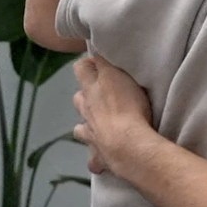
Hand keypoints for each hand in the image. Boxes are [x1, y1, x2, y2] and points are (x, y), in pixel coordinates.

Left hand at [71, 57, 155, 175]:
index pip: (81, 68)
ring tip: (100, 124)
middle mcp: (86, 110)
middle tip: (102, 94)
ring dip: (87, 124)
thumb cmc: (128, 106)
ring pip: (80, 128)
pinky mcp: (98, 155)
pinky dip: (96, 158)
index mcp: (91, 89)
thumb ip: (107, 62)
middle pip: (78, 98)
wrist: (127, 145)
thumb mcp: (119, 75)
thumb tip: (94, 47)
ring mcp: (90, 134)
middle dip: (86, 96)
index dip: (88, 64)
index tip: (99, 63)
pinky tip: (101, 159)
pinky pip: (93, 159)